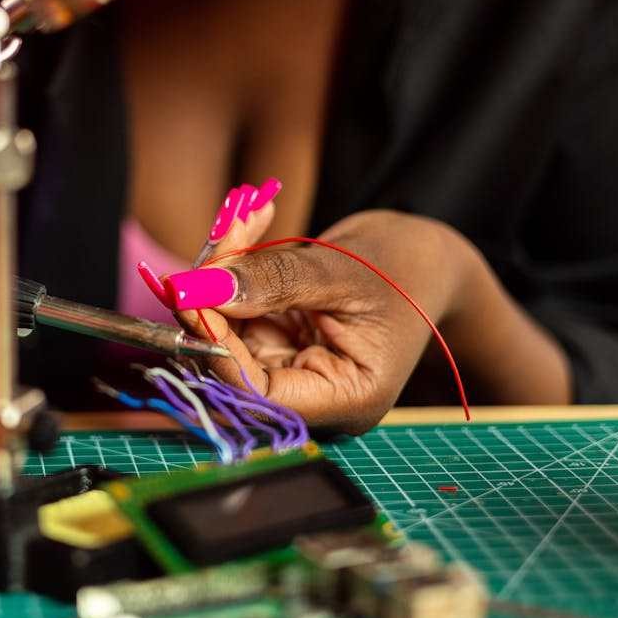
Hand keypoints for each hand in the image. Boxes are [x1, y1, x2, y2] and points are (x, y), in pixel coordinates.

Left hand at [160, 209, 569, 431]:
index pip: (256, 394)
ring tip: (242, 218)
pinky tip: (246, 226)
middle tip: (222, 235)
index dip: (215, 346)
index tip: (193, 291)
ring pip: (221, 334)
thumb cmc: (405, 268)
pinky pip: (230, 312)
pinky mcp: (273, 343)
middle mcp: (311, 396)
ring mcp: (288, 370)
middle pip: (229, 365)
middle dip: (211, 300)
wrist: (425, 260)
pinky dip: (228, 269)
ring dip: (217, 274)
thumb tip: (204, 290)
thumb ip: (277, 282)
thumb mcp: (345, 271)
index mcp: (346, 399)